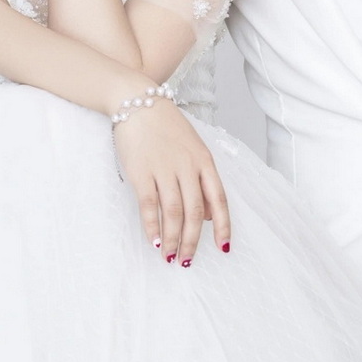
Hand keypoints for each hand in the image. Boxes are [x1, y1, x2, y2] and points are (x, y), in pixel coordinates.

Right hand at [112, 98, 230, 264]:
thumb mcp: (193, 147)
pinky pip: (149, 205)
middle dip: (192, 240)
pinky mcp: (141, 171)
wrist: (139, 101)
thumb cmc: (166, 127)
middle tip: (187, 260)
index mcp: (204, 161)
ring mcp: (164, 169)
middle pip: (195, 212)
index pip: (219, 200)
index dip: (222, 226)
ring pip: (173, 212)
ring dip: (172, 239)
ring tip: (170, 257)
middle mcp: (188, 167)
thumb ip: (202, 179)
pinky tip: (154, 241)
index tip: (223, 247)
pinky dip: (152, 226)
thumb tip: (205, 216)